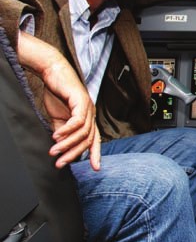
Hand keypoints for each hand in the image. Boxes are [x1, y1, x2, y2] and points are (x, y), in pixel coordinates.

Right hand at [17, 32, 100, 169]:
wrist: (53, 73)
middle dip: (74, 153)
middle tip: (60, 163)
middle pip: (88, 139)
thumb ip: (62, 132)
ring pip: (83, 132)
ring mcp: (88, 106)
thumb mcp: (58, 117)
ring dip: (67, 144)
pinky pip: (77, 120)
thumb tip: (62, 148)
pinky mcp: (81, 100)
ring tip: (54, 151)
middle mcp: (91, 113)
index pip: (94, 139)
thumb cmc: (57, 94)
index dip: (96, 154)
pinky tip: (57, 136)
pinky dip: (67, 130)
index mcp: (88, 118)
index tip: (96, 168)